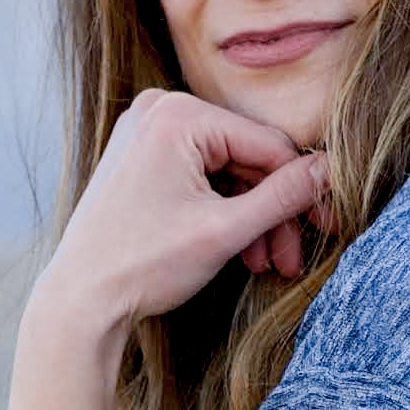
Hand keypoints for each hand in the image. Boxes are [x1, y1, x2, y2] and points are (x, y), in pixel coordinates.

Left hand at [36, 90, 329, 337]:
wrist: (80, 300)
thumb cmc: (142, 264)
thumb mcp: (225, 231)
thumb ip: (282, 197)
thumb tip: (330, 170)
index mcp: (178, 114)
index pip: (266, 145)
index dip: (303, 190)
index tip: (328, 226)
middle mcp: (159, 109)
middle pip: (246, 158)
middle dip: (272, 213)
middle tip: (290, 260)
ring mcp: (146, 132)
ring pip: (225, 171)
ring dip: (250, 218)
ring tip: (263, 264)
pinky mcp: (140, 157)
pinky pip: (199, 176)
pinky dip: (220, 211)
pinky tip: (237, 248)